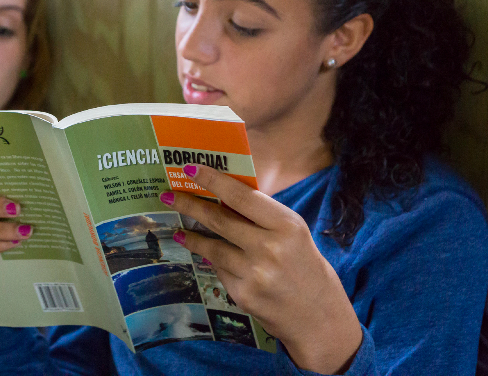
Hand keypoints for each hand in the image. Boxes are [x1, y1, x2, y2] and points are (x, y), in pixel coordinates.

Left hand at [161, 164, 361, 373]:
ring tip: (179, 230)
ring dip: (191, 236)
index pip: (242, 196)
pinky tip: (207, 256)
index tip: (191, 169)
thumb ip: (263, 217)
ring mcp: (254, 274)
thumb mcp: (294, 234)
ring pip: (212, 247)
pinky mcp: (243, 295)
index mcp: (287, 225)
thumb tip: (223, 196)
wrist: (320, 318)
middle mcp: (270, 248)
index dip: (213, 180)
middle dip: (189, 205)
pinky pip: (220, 270)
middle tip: (168, 196)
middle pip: (219, 219)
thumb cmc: (306, 267)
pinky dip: (213, 261)